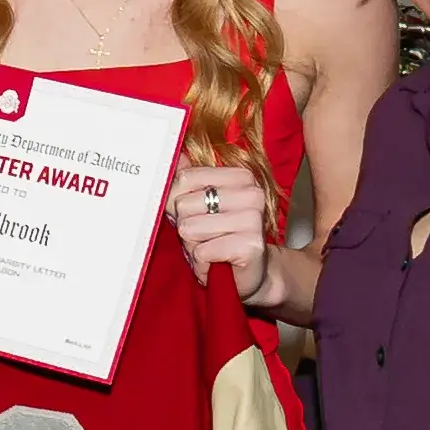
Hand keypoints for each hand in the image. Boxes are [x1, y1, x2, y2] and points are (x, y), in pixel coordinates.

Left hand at [170, 161, 279, 297]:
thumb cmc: (221, 239)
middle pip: (183, 204)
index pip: (184, 178)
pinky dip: (202, 263)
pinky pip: (202, 252)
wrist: (251, 275)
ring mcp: (254, 219)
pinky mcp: (251, 246)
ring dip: (193, 246)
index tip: (193, 214)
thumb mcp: (200, 206)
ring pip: (190, 228)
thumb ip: (189, 180)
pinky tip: (217, 263)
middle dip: (186, 227)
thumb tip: (176, 154)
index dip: (175, 202)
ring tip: (210, 249)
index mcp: (241, 176)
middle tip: (204, 237)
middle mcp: (252, 193)